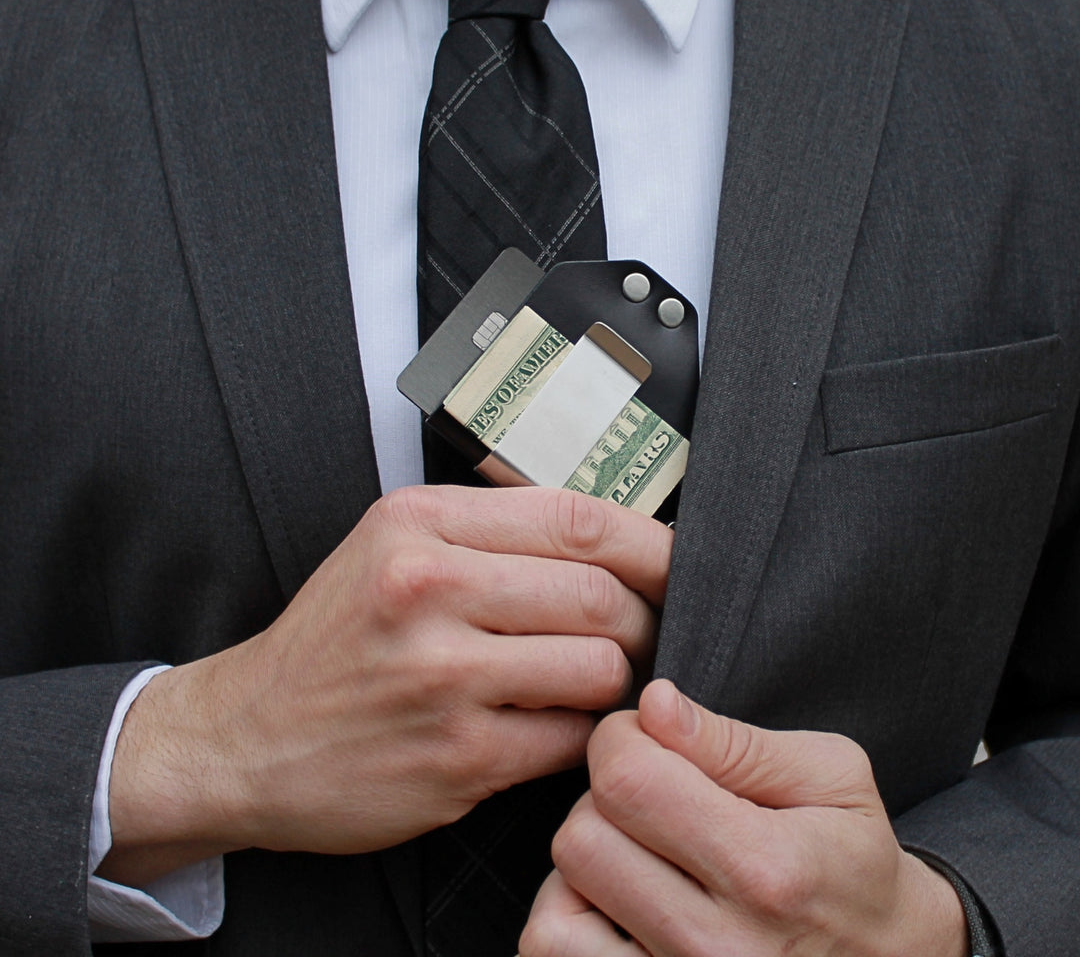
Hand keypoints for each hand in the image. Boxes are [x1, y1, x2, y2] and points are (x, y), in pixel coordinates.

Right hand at [101, 486, 670, 885]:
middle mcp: (428, 588)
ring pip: (600, 666)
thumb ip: (490, 528)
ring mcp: (441, 676)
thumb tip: (611, 535)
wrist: (245, 736)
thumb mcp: (391, 545)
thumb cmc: (337, 636)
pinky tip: (543, 725)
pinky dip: (574, 733)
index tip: (678, 564)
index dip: (649, 543)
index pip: (577, 517)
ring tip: (579, 681)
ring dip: (609, 680)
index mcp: (419, 523)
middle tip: (633, 634)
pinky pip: (569, 737)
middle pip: (602, 592)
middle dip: (638, 619)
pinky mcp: (455, 756)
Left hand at [520, 680, 967, 956]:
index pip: (626, 779)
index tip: (647, 740)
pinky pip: (557, 948)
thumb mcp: (830, 778)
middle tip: (654, 798)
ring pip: (557, 900)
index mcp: (767, 870)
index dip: (620, 738)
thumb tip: (652, 704)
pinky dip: (572, 916)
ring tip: (642, 852)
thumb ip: (734, 741)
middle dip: (607, 797)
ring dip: (589, 861)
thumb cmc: (854, 862)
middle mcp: (719, 947)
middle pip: (582, 836)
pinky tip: (623, 899)